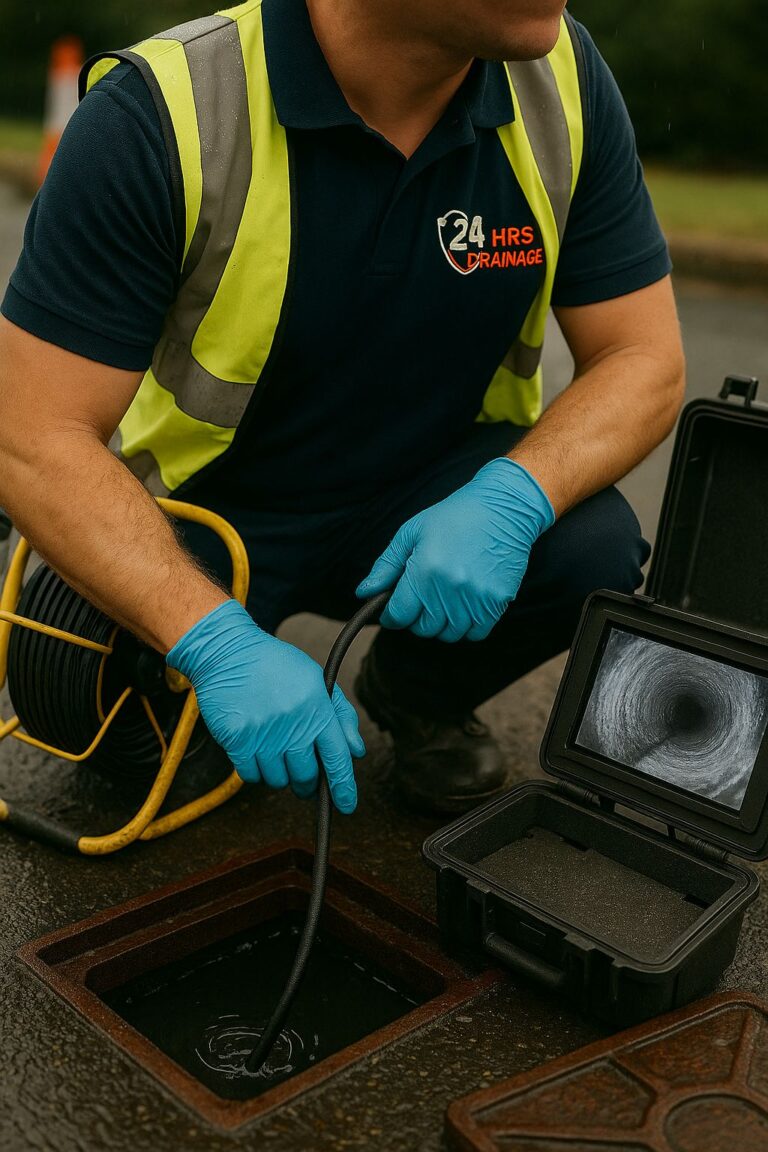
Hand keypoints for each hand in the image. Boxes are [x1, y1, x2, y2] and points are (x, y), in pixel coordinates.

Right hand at [166, 600, 364, 812]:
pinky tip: (255, 749)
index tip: (347, 805)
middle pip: (307, 777)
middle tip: (303, 774)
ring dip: (279, 773)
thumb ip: (340, 714)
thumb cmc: (276, 665)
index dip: (344, 787)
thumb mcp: (316, 679)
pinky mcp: (238, 740)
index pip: (337, 758)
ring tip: (274, 749)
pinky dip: (255, 770)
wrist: (228, 652)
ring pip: (278, 780)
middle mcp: (293, 724)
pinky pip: (251, 776)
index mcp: (317, 708)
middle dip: (307, 782)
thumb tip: (356, 751)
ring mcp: (264, 734)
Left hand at [356, 458, 553, 642]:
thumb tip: (363, 593)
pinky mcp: (497, 602)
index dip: (392, 616)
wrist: (504, 507)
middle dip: (416, 619)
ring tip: (442, 602)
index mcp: (424, 570)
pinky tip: (463, 607)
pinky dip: (466, 627)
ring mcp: (476, 598)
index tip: (394, 610)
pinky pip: (475, 634)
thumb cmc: (454, 516)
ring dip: (441, 624)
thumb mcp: (411, 532)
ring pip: (449, 634)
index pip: (399, 615)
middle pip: (423, 629)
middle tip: (420, 600)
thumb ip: (385, 566)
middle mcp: (449, 589)